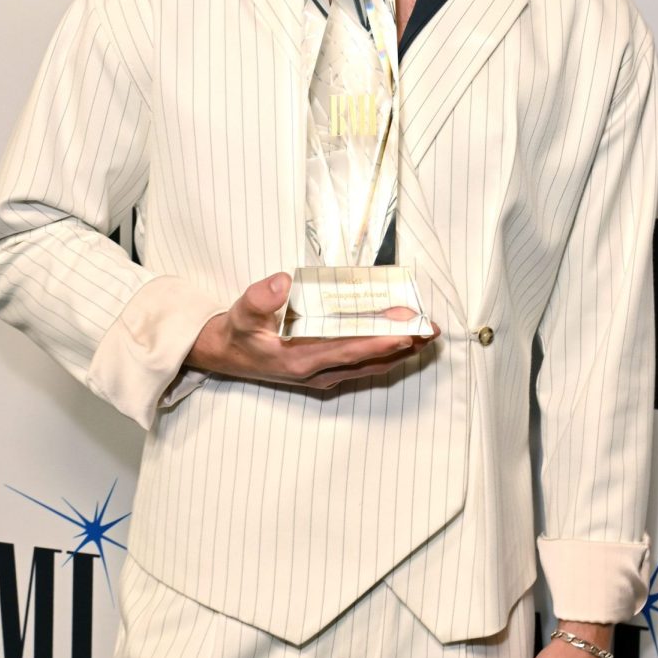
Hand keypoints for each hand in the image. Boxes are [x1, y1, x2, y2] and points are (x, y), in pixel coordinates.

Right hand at [185, 272, 438, 390]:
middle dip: (401, 345)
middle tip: (430, 329)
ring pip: (370, 366)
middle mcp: (317, 373)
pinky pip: (363, 366)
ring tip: (427, 335)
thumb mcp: (242, 312)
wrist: (227, 355)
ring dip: (399, 352)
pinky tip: (402, 343)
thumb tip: (282, 282)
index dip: (378, 342)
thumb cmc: (240, 332)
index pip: (347, 350)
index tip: (406, 333)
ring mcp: (323, 375)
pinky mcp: (326, 372)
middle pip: (368, 361)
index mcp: (300, 360)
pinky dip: (385, 354)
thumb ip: (259, 298)